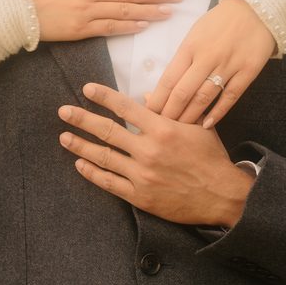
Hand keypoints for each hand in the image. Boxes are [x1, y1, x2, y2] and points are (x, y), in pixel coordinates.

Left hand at [59, 83, 254, 227]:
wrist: (222, 195)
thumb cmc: (211, 158)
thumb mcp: (196, 126)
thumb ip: (170, 110)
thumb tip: (147, 94)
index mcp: (162, 129)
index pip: (125, 107)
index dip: (103, 97)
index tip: (86, 89)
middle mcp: (149, 150)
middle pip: (107, 131)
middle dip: (82, 120)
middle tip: (63, 111)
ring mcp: (142, 175)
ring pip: (104, 157)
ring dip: (80, 146)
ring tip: (64, 137)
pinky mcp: (141, 196)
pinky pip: (110, 183)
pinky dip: (93, 172)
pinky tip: (80, 164)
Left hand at [147, 0, 275, 126]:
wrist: (256, 8)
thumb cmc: (220, 21)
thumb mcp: (195, 33)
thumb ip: (183, 57)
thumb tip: (167, 84)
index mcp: (190, 46)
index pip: (168, 79)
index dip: (157, 100)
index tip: (148, 115)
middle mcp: (207, 57)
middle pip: (183, 92)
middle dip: (170, 114)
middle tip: (161, 130)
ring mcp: (228, 65)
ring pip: (204, 97)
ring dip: (190, 117)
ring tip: (179, 130)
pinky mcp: (247, 71)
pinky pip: (230, 96)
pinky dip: (218, 112)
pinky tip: (206, 124)